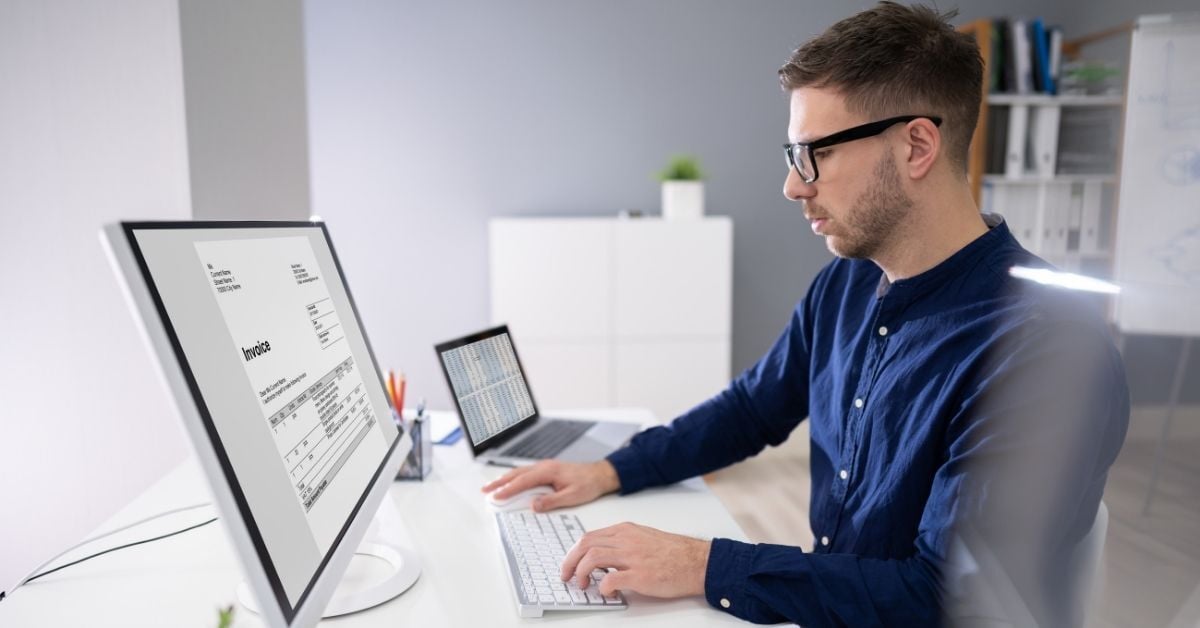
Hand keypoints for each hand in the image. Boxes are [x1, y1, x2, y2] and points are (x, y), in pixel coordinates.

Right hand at [481, 459, 619, 511]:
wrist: (600, 474)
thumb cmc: (588, 484)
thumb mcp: (572, 496)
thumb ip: (551, 501)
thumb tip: (532, 505)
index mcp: (548, 471)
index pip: (522, 481)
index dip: (507, 490)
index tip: (495, 497)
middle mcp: (544, 466)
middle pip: (516, 474)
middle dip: (499, 482)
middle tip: (485, 491)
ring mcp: (545, 466)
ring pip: (520, 472)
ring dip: (505, 479)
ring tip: (492, 487)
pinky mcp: (547, 469)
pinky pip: (526, 473)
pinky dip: (515, 478)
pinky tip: (510, 482)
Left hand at [559, 522, 710, 598]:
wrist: (697, 562)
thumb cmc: (673, 553)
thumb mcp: (643, 537)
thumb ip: (621, 542)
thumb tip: (600, 556)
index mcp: (625, 530)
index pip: (588, 537)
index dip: (574, 552)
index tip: (570, 564)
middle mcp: (626, 540)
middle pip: (585, 545)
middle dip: (570, 562)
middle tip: (567, 576)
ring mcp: (633, 557)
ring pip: (592, 558)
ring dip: (581, 573)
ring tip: (583, 585)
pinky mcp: (641, 575)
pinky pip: (611, 579)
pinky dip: (602, 587)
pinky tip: (607, 592)